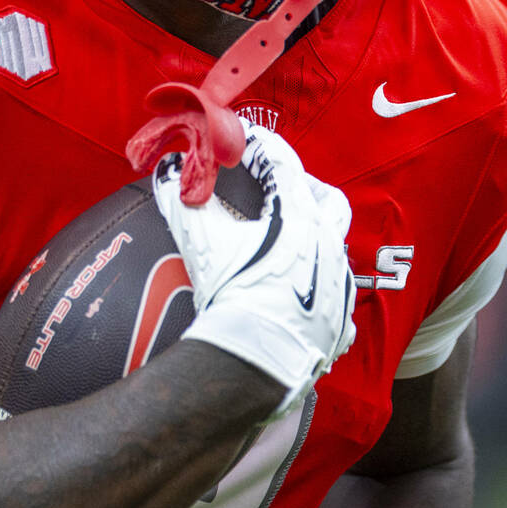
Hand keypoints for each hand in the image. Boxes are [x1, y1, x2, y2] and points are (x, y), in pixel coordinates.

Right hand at [153, 120, 355, 415]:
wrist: (251, 364)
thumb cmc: (231, 295)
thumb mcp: (202, 240)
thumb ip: (183, 199)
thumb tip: (167, 171)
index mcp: (301, 219)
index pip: (284, 164)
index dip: (261, 147)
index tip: (245, 143)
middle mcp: (329, 248)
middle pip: (328, 202)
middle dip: (305, 189)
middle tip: (278, 190)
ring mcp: (339, 289)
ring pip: (335, 250)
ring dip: (313, 242)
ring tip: (284, 245)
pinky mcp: (338, 326)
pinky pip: (336, 301)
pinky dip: (318, 292)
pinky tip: (297, 298)